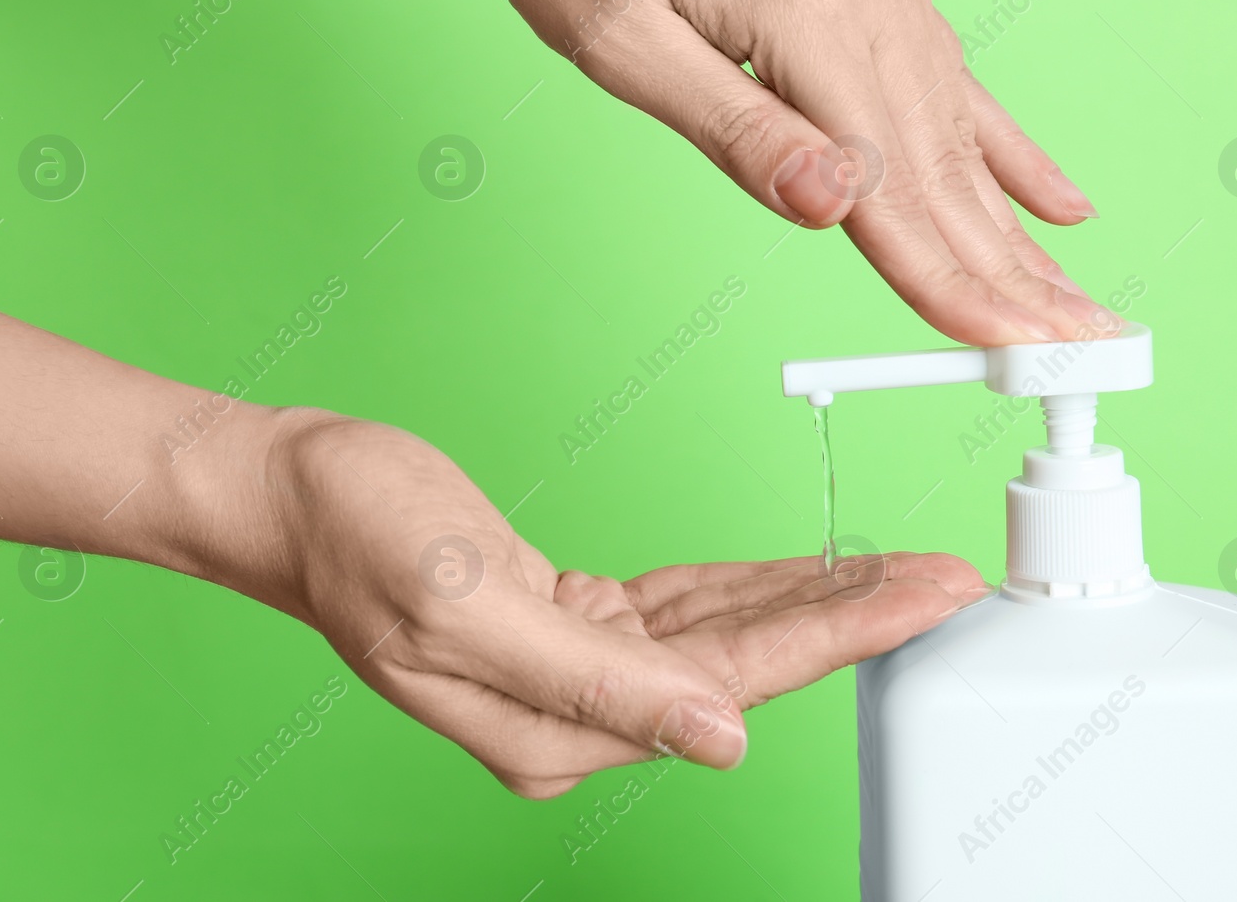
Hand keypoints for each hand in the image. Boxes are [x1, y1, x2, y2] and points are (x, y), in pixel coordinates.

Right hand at [259, 410, 986, 796]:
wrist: (291, 496)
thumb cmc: (359, 537)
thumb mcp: (468, 605)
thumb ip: (597, 685)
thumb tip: (719, 739)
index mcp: (557, 726)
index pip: (732, 681)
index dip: (840, 636)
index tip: (924, 596)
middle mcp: (576, 713)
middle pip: (747, 664)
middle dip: (852, 620)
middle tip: (945, 579)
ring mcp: (576, 670)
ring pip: (725, 637)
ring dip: (811, 600)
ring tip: (897, 570)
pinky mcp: (572, 622)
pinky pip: (683, 610)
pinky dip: (748, 585)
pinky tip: (800, 571)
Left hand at [380, 0, 1118, 345]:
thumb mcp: (621, 41)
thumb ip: (735, 130)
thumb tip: (833, 207)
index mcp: (802, 14)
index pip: (888, 185)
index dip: (947, 280)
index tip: (1010, 348)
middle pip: (944, 168)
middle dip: (1013, 275)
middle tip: (1085, 352)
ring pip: (959, 134)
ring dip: (1017, 230)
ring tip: (1075, 303)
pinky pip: (956, 79)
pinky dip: (1008, 149)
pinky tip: (1058, 202)